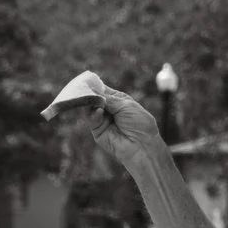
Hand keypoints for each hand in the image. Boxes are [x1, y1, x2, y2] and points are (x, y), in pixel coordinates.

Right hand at [43, 72, 160, 153]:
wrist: (142, 146)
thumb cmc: (139, 124)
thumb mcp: (125, 105)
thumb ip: (108, 99)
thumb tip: (93, 91)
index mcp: (118, 101)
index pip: (102, 90)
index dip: (95, 86)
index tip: (87, 81)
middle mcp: (109, 109)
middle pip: (94, 99)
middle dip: (90, 94)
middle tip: (85, 89)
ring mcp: (102, 120)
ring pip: (90, 108)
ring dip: (91, 103)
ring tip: (94, 101)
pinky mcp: (98, 131)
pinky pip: (92, 120)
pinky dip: (94, 114)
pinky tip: (99, 111)